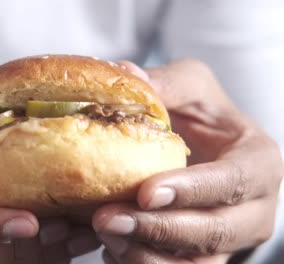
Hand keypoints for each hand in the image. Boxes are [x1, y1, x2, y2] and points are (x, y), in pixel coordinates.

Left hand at [93, 60, 282, 262]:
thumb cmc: (204, 116)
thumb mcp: (193, 87)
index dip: (192, 190)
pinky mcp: (205, 255)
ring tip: (103, 235)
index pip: (233, 182)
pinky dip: (140, 263)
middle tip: (107, 219)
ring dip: (146, 254)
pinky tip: (110, 249)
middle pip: (213, 232)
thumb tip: (125, 74)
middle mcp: (254, 209)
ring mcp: (230, 239)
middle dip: (159, 229)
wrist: (208, 151)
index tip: (147, 192)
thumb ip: (166, 82)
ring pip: (195, 263)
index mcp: (259, 163)